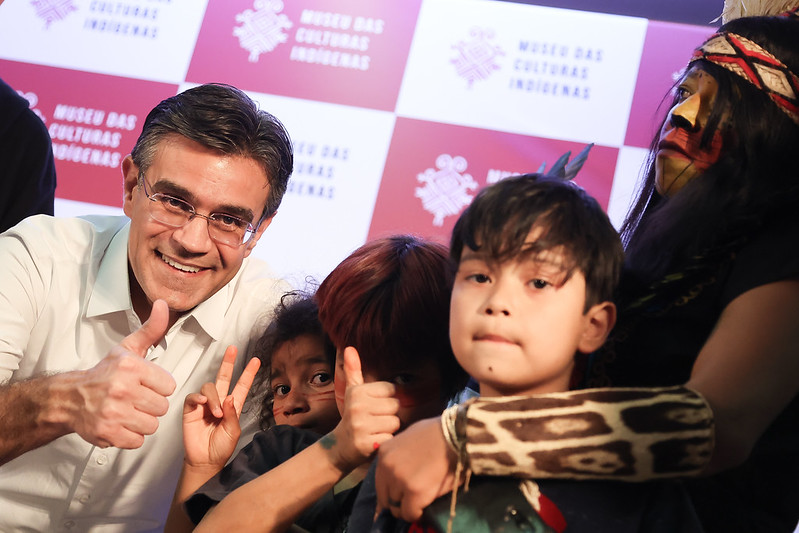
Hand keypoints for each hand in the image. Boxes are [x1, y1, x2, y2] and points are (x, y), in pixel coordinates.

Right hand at [66, 299, 175, 448]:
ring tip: (129, 412)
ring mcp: (113, 413)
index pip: (169, 386)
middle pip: (162, 407)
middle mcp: (121, 389)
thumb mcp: (128, 349)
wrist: (70, 398)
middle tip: (136, 399)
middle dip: (151, 405)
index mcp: (130, 367)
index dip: (159, 387)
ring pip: (152, 425)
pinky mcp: (107, 433)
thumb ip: (152, 329)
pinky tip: (121, 424)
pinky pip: (137, 441)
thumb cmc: (104, 373)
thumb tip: (163, 305)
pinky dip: (131, 436)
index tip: (145, 384)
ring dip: (142, 422)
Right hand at [182, 345, 260, 468]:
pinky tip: (203, 404)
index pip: (241, 386)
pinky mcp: (191, 410)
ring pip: (209, 387)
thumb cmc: (221, 448)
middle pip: (223, 377)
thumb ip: (232, 415)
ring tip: (216, 413)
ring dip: (214, 398)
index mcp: (233, 406)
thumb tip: (228, 397)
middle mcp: (219, 402)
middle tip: (232, 349)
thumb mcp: (233, 432)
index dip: (248, 373)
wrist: (205, 461)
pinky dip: (198, 398)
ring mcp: (205, 405)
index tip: (256, 361)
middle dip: (228, 362)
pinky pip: (193, 397)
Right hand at [328, 347, 400, 471]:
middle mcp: (358, 407)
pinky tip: (375, 441)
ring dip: (388, 429)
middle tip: (375, 420)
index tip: (375, 407)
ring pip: (395, 422)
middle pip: (395, 406)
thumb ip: (353, 370)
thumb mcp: (352, 392)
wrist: (340, 447)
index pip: (391, 390)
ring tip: (375, 430)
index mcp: (358, 392)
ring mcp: (361, 426)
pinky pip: (391, 438)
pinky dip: (386, 442)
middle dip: (389, 415)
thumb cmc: (353, 416)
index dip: (387, 400)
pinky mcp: (366, 444)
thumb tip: (348, 347)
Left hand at [375, 417, 458, 520]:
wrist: (456, 434)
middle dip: (398, 501)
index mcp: (384, 453)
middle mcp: (387, 467)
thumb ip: (400, 454)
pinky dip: (418, 514)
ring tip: (421, 502)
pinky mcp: (414, 492)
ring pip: (397, 508)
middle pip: (385, 497)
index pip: (380, 482)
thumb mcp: (410, 436)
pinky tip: (426, 508)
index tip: (402, 494)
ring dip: (408, 507)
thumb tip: (400, 468)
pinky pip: (410, 513)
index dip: (392, 490)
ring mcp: (399, 480)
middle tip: (412, 500)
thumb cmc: (438, 432)